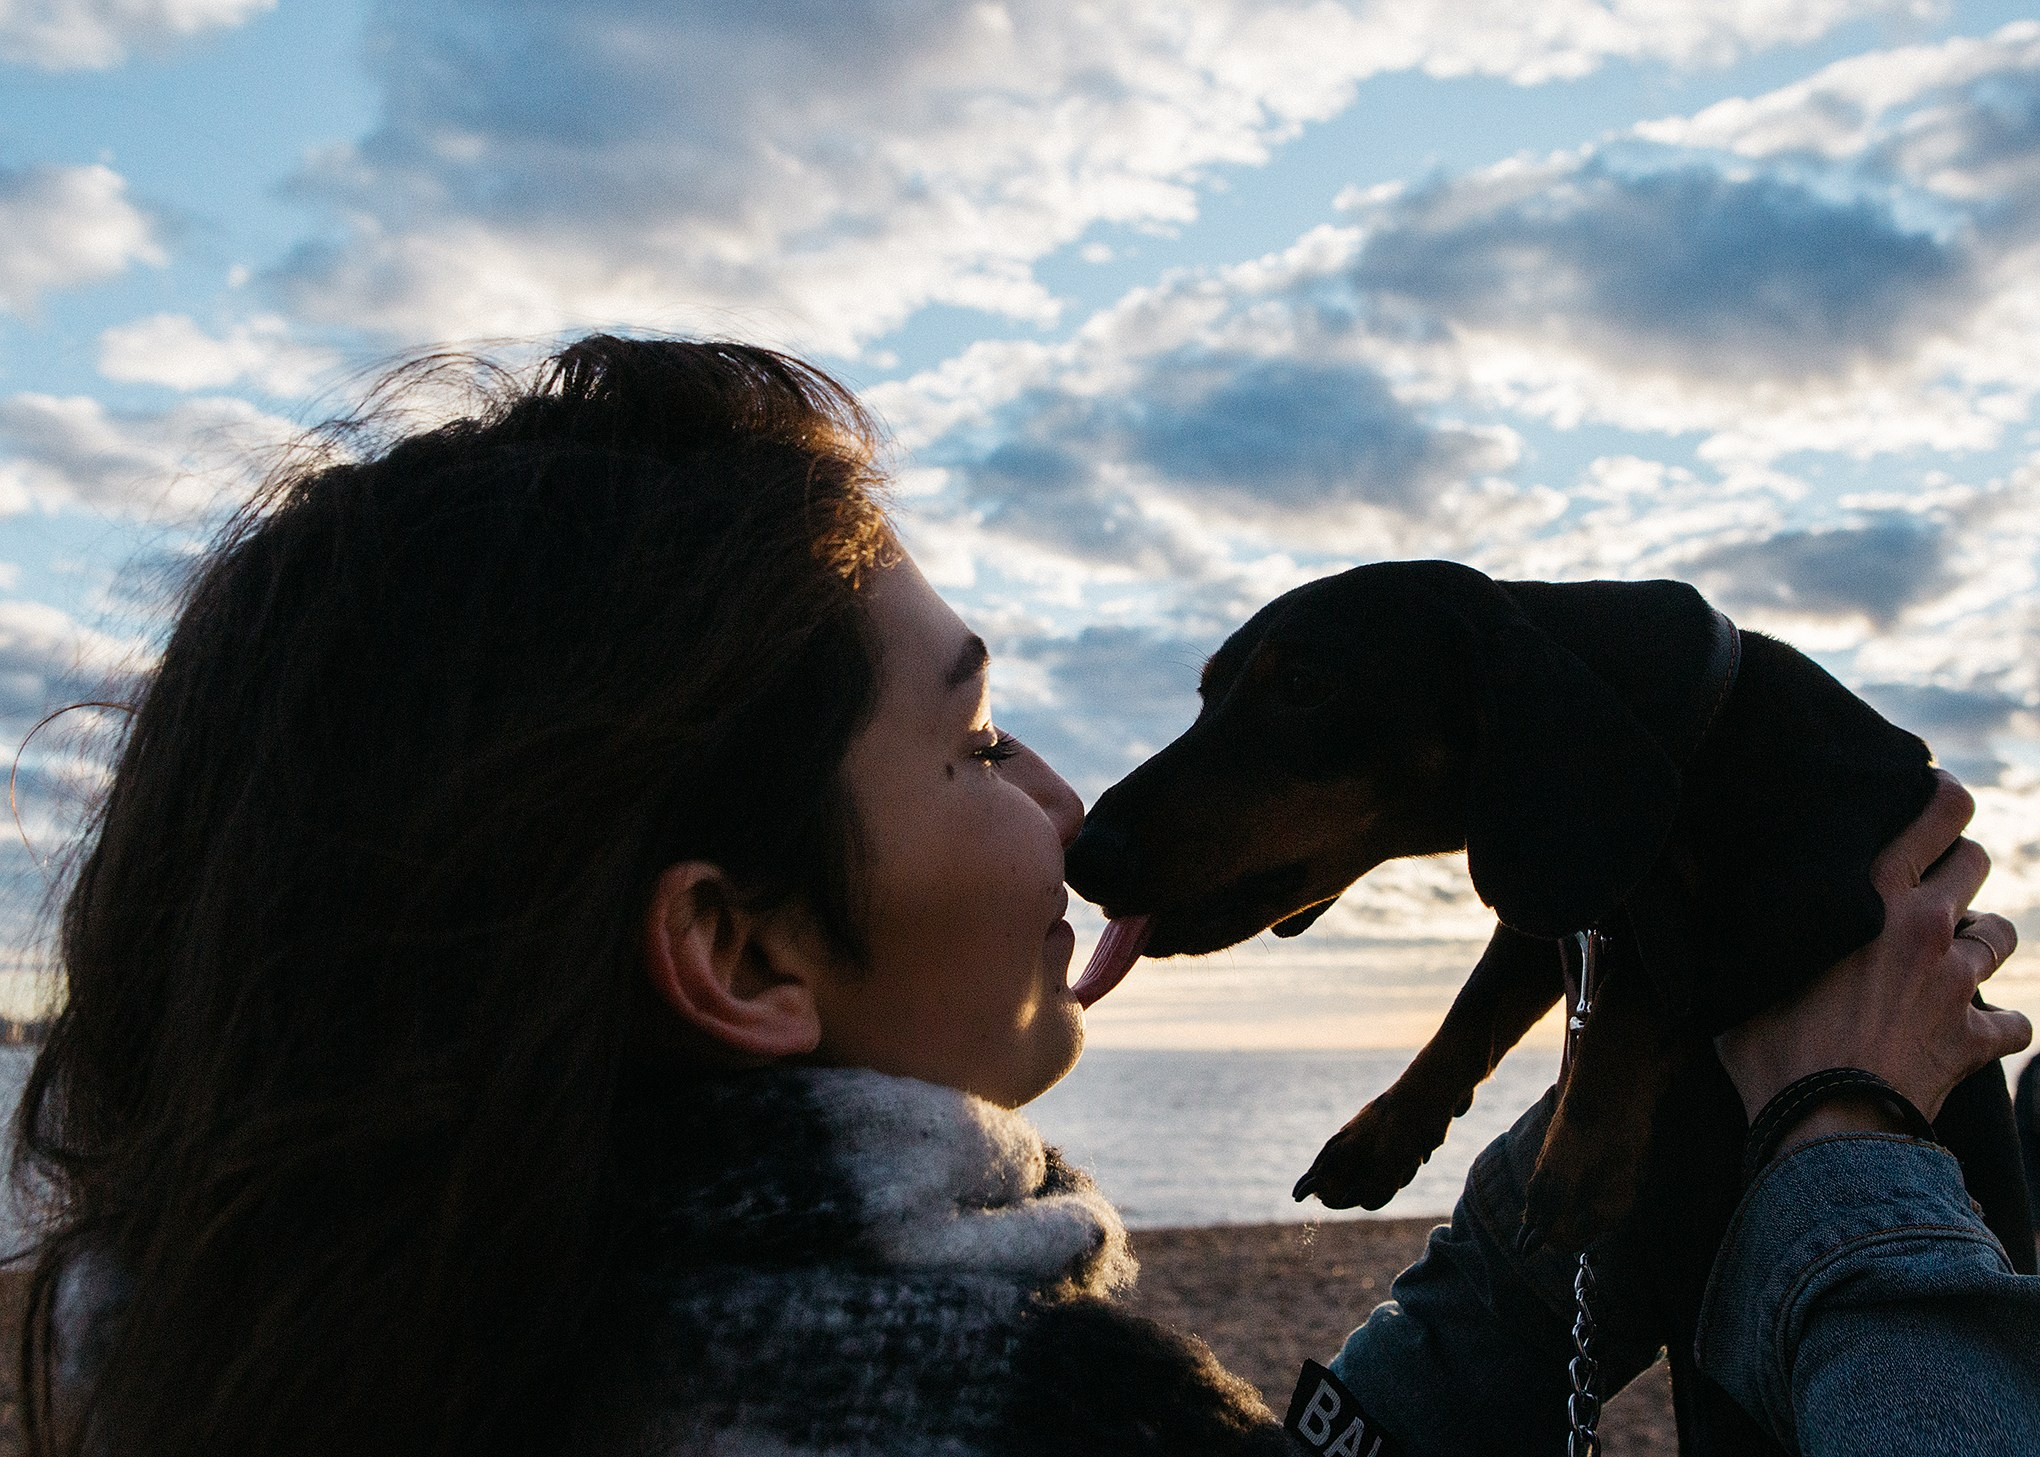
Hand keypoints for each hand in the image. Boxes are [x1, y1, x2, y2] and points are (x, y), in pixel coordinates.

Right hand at [1715, 771, 2030, 1142]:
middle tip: (1928, 884)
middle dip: (1959, 866)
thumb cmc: (1770, 1043)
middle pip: (1976, 861)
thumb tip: (1675, 857)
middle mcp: (1928, 926)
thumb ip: (1721, 908)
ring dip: (1980, 939)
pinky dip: (1998, 1027)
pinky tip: (1974, 1032)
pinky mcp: (1974, 1038)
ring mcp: (1958, 983)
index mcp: (1877, 893)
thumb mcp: (1739, 965)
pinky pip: (2013, 1024)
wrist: (1821, 1121)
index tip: (1932, 800)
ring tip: (1950, 955)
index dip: (1945, 798)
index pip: (1941, 812)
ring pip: (2002, 934)